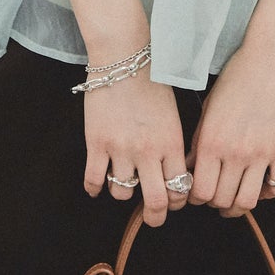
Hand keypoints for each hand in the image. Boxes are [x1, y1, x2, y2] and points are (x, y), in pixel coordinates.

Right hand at [82, 72, 190, 228]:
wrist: (123, 56)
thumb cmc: (153, 78)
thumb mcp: (174, 112)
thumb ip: (174, 143)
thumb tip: (175, 170)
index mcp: (171, 143)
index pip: (180, 188)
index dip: (178, 201)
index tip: (173, 201)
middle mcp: (148, 151)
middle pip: (156, 202)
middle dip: (156, 217)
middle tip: (153, 218)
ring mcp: (121, 149)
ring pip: (122, 193)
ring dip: (124, 193)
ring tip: (124, 185)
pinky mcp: (96, 144)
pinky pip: (94, 180)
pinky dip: (95, 188)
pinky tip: (96, 188)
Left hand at [186, 37, 274, 217]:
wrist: (270, 59)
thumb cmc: (236, 78)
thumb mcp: (209, 108)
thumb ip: (198, 141)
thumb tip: (189, 168)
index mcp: (211, 141)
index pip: (200, 192)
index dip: (197, 199)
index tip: (199, 194)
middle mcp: (235, 152)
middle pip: (223, 200)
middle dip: (217, 204)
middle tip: (218, 197)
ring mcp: (262, 153)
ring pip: (249, 201)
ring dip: (240, 205)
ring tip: (237, 198)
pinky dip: (270, 192)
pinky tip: (263, 184)